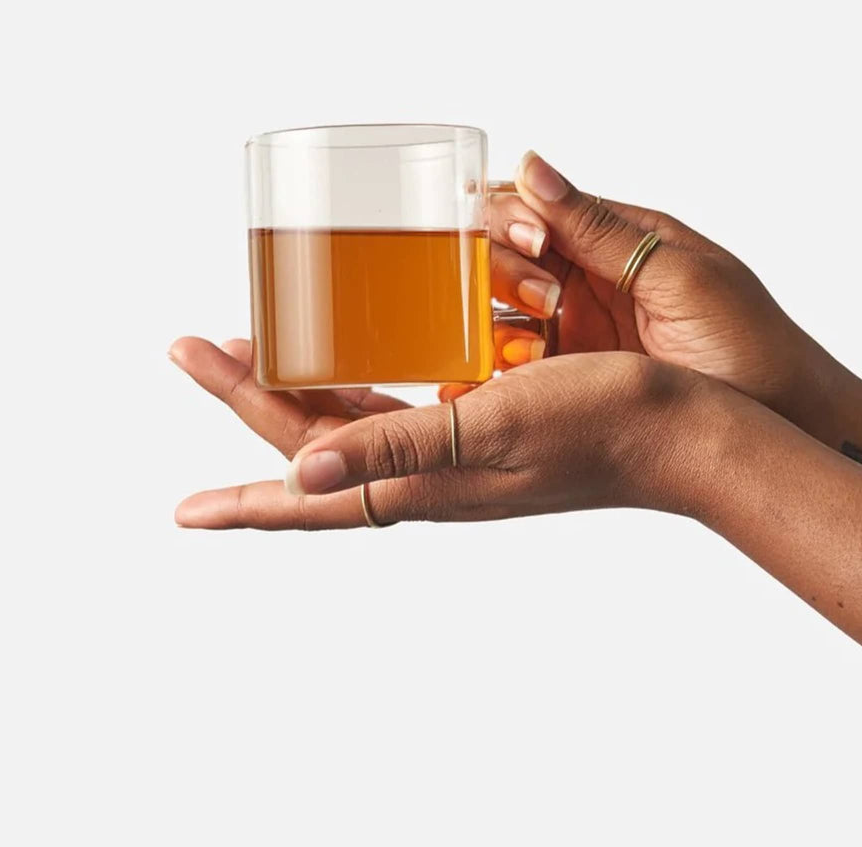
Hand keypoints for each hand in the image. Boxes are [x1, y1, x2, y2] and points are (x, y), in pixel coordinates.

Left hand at [173, 349, 720, 529]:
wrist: (679, 430)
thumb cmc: (599, 426)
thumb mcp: (490, 431)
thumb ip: (395, 450)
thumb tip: (296, 473)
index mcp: (423, 481)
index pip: (310, 494)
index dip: (243, 502)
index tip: (182, 513)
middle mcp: (429, 469)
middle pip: (315, 443)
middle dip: (251, 400)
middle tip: (199, 349)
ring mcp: (455, 447)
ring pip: (351, 420)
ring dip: (297, 391)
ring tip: (257, 352)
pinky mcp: (483, 419)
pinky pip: (400, 401)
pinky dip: (361, 383)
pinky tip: (360, 358)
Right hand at [486, 150, 821, 419]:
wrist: (786, 427)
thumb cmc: (750, 345)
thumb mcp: (678, 276)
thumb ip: (598, 228)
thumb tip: (530, 164)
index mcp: (615, 236)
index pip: (532, 204)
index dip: (515, 217)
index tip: (539, 247)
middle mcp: (585, 274)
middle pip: (504, 249)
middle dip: (505, 267)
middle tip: (546, 302)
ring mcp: (572, 327)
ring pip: (496, 306)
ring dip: (492, 320)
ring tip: (529, 351)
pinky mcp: (565, 377)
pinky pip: (509, 361)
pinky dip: (490, 366)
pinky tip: (494, 379)